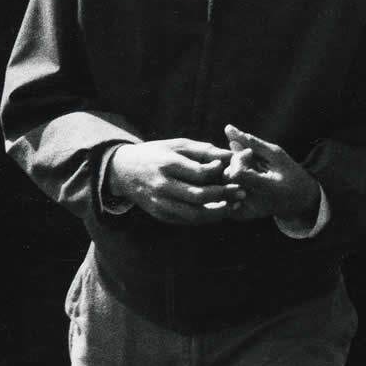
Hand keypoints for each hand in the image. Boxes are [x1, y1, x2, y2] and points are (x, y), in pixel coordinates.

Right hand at [105, 139, 234, 224]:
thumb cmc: (156, 153)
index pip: (200, 173)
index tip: (230, 169)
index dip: (219, 173)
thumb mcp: (177, 145)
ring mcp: (160, 203)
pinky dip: (204, 218)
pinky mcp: (160, 214)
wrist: (123, 171)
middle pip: (199, 196)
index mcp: (167, 164)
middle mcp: (162, 186)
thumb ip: (203, 150)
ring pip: (193, 214)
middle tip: (242, 192)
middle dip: (224, 195)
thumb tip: (230, 155)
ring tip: (233, 206)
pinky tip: (218, 212)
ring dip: (217, 213)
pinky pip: (186, 220)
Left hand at [221, 124, 320, 225]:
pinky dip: (230, 184)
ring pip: (223, 186)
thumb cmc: (290, 173)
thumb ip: (251, 142)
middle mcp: (254, 203)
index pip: (237, 173)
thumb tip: (227, 128)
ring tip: (248, 171)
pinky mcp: (239, 215)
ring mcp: (245, 211)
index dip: (239, 159)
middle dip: (234, 164)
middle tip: (250, 161)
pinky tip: (243, 180)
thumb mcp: (276, 154)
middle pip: (227, 178)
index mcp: (266, 188)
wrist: (298, 200)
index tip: (250, 154)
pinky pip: (225, 195)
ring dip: (231, 173)